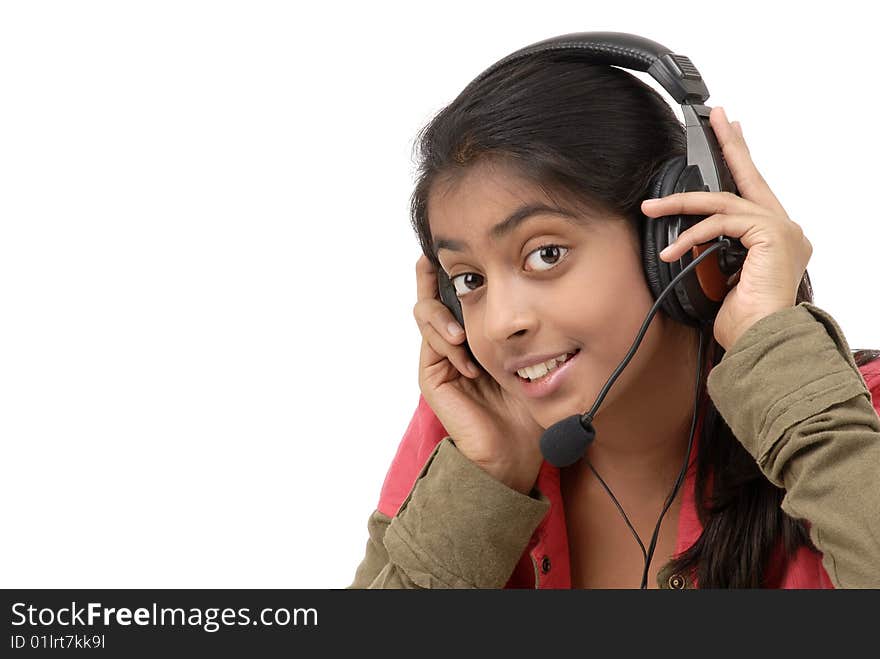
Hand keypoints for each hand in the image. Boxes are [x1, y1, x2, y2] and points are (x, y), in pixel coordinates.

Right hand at [413, 254, 544, 494]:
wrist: (516, 450)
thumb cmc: (530, 403)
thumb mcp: (534, 352)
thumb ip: (528, 324)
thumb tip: (541, 278)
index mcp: (476, 331)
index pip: (459, 288)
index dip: (456, 264)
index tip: (461, 242)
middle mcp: (454, 339)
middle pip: (434, 292)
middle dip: (435, 273)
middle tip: (436, 255)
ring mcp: (440, 356)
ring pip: (426, 313)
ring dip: (441, 315)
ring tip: (460, 331)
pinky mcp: (432, 376)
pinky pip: (430, 345)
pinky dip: (445, 344)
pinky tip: (465, 355)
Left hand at [640, 106, 812, 350]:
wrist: (762, 342)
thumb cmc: (744, 322)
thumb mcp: (718, 280)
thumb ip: (711, 254)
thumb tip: (684, 245)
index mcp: (774, 239)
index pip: (752, 193)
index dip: (739, 161)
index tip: (729, 133)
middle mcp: (785, 229)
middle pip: (749, 178)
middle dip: (730, 144)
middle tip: (717, 117)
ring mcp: (782, 230)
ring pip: (723, 202)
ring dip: (681, 203)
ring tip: (652, 207)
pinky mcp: (772, 234)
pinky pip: (720, 223)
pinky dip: (692, 234)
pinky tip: (671, 250)